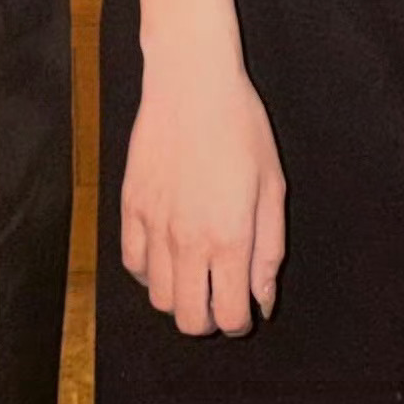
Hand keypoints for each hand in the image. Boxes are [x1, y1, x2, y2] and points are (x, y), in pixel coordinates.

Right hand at [122, 56, 285, 335]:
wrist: (192, 81)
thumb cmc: (241, 127)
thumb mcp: (273, 186)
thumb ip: (269, 250)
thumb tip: (262, 301)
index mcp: (229, 239)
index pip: (228, 317)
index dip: (239, 322)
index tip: (244, 308)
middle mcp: (188, 241)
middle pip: (188, 319)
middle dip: (208, 319)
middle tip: (219, 295)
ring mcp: (154, 225)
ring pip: (158, 298)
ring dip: (178, 297)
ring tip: (194, 274)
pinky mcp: (130, 206)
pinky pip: (132, 264)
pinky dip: (149, 273)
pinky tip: (166, 255)